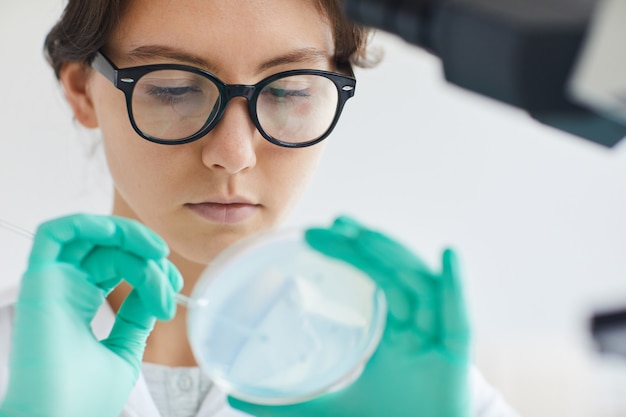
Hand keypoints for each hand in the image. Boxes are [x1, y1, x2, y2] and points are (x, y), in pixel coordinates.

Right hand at [0, 214, 181, 416]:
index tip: (174, 294)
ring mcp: (52, 283)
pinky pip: (55, 234)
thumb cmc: (85, 399)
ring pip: (90, 235)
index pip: (119, 266)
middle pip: (110, 248)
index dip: (151, 270)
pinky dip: (89, 224)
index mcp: (81, 303)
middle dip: (148, 254)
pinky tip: (121, 238)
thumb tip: (154, 288)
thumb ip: (135, 318)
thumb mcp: (124, 351)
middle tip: (171, 277)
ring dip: (128, 234)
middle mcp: (65, 289)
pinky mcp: (40, 281)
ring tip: (157, 253)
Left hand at [229, 216, 469, 416]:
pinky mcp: (457, 359)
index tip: (324, 230)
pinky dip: (455, 286)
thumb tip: (234, 395)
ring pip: (418, 288)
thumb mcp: (331, 407)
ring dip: (394, 257)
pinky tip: (447, 255)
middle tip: (337, 221)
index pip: (372, 281)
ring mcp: (436, 339)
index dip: (352, 253)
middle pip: (394, 275)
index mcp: (390, 332)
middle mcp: (415, 327)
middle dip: (367, 246)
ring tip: (364, 236)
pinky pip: (458, 318)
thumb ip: (287, 403)